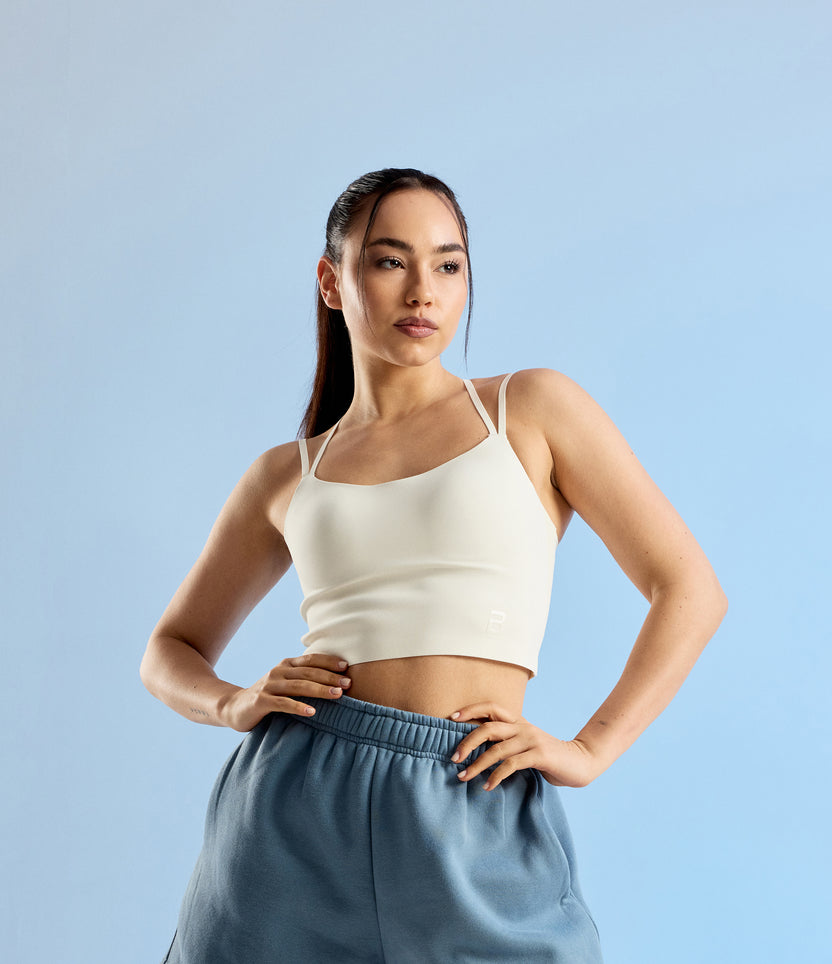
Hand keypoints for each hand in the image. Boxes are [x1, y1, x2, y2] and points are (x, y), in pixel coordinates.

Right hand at [219, 653, 351, 731]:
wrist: (235, 707)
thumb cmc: (268, 696)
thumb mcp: (285, 683)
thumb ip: (303, 679)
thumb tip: (335, 681)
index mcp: (286, 664)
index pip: (311, 659)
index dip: (329, 661)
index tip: (347, 667)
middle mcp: (278, 671)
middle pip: (309, 672)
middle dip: (330, 677)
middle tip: (348, 684)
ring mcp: (269, 685)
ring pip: (299, 686)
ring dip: (319, 690)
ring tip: (337, 696)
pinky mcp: (261, 701)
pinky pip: (283, 703)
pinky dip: (298, 707)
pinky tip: (312, 712)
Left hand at [449, 702, 600, 789]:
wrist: (580, 762)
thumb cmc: (548, 756)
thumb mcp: (525, 744)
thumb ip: (507, 743)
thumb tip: (476, 750)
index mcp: (518, 721)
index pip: (491, 707)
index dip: (470, 710)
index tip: (450, 718)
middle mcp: (523, 727)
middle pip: (488, 727)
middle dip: (467, 742)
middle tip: (453, 758)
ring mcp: (531, 739)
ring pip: (496, 749)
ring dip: (477, 765)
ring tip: (463, 777)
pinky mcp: (540, 755)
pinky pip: (511, 765)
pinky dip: (496, 776)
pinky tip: (488, 787)